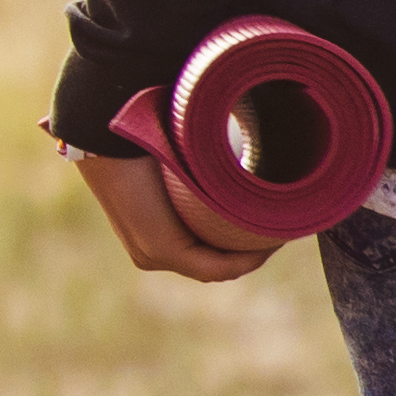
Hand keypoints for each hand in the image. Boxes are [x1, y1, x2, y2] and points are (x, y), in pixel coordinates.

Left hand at [77, 148, 275, 283]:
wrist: (109, 129)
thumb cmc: (141, 134)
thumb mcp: (177, 161)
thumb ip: (199, 168)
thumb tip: (229, 150)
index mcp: (150, 232)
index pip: (206, 250)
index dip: (243, 242)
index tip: (273, 223)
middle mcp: (149, 250)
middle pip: (217, 260)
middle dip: (254, 248)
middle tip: (285, 226)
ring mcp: (154, 254)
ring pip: (220, 266)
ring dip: (256, 253)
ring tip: (283, 231)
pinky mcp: (163, 250)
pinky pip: (217, 267)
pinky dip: (248, 257)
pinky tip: (271, 239)